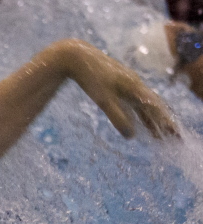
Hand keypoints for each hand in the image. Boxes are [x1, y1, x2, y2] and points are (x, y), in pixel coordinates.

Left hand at [50, 38, 178, 138]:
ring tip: (156, 132)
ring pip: (143, 102)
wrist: (78, 57)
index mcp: (135, 87)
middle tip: (172, 136)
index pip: (156, 107)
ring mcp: (127, 82)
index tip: (175, 133)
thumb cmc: (91, 79)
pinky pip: (134, 99)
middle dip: (162, 121)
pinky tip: (136, 118)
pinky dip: (139, 110)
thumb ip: (118, 117)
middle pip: (153, 105)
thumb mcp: (104, 101)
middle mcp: (135, 83)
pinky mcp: (118, 82)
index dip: (166, 121)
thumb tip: (131, 136)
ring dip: (151, 117)